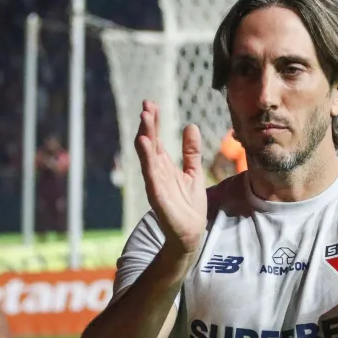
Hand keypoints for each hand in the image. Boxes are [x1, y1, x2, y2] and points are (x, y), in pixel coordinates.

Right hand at [135, 100, 206, 252]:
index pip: (157, 139)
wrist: (191, 233)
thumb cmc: (189, 205)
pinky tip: (145, 144)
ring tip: (144, 119)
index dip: (154, 122)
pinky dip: (147, 159)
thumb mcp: (193, 172)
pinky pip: (151, 174)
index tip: (151, 104)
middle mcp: (157, 172)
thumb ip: (191, 152)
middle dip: (147, 125)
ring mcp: (155, 183)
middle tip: (146, 106)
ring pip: (148, 157)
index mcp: (164, 166)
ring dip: (145, 138)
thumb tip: (190, 126)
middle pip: (150, 144)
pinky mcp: (157, 196)